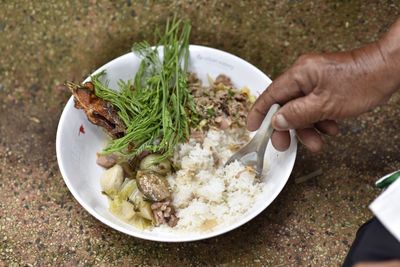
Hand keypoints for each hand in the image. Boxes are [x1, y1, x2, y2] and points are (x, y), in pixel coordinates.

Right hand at [247, 20, 399, 151]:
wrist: (388, 70)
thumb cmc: (361, 81)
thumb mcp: (324, 105)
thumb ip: (297, 114)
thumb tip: (277, 121)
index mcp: (299, 74)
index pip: (270, 95)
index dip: (259, 113)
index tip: (252, 128)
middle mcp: (304, 75)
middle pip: (285, 105)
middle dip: (287, 127)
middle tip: (285, 145)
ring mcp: (315, 80)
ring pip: (301, 109)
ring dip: (307, 127)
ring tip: (317, 141)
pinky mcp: (325, 85)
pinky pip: (314, 106)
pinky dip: (319, 119)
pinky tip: (330, 127)